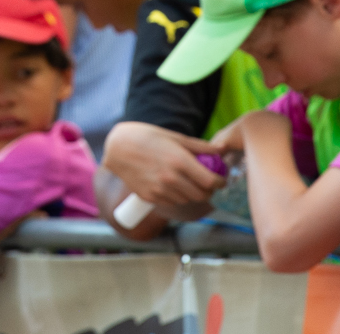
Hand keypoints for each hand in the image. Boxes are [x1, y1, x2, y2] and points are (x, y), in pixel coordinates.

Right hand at [101, 122, 223, 209]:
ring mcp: (160, 190)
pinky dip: (177, 196)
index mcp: (179, 161)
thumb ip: (200, 146)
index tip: (221, 180)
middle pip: (201, 194)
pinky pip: (172, 202)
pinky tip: (173, 185)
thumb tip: (221, 150)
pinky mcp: (151, 197)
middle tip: (208, 183)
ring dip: (193, 193)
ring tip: (189, 182)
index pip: (209, 181)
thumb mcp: (174, 137)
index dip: (220, 182)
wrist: (118, 148)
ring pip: (187, 200)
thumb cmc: (147, 137)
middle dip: (208, 190)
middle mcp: (171, 178)